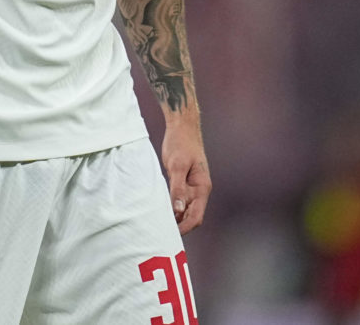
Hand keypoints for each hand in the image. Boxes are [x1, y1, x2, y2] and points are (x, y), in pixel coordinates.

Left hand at [161, 114, 210, 233]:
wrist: (182, 126)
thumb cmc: (181, 143)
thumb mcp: (177, 165)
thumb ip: (177, 188)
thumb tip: (177, 211)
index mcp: (202, 188)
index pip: (196, 216)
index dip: (184, 228)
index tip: (169, 234)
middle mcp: (199, 190)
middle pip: (191, 216)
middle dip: (179, 226)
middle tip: (160, 233)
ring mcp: (191, 186)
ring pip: (184, 210)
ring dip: (174, 217)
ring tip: (157, 224)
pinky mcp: (183, 182)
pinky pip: (178, 200)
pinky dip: (171, 207)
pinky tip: (158, 209)